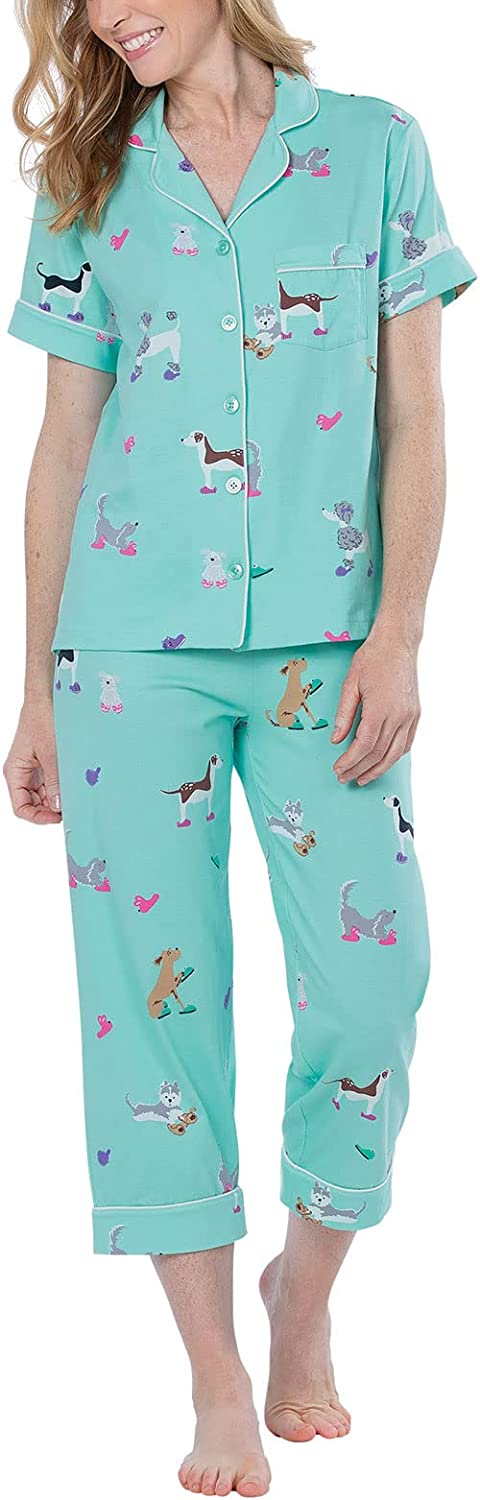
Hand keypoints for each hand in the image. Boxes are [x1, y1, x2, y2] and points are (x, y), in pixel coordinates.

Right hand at [3, 697, 61, 822]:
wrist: (46, 698)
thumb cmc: (41, 719)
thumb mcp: (50, 752)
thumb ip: (54, 781)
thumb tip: (58, 806)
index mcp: (14, 772)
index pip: (21, 807)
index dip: (37, 817)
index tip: (57, 818)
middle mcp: (21, 774)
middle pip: (32, 804)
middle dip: (49, 810)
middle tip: (71, 810)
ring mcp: (32, 770)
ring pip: (43, 796)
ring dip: (57, 800)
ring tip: (74, 798)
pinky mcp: (43, 764)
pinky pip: (50, 784)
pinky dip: (61, 788)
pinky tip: (73, 787)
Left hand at [331, 627, 420, 785]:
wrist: (397, 644)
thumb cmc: (373, 658)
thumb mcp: (350, 683)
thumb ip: (344, 714)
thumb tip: (336, 739)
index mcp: (380, 708)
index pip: (364, 745)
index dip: (350, 760)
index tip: (338, 768)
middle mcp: (398, 715)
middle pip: (378, 753)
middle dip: (359, 769)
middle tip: (344, 777)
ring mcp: (410, 716)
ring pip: (395, 753)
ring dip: (378, 769)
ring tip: (362, 778)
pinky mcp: (415, 714)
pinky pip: (406, 743)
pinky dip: (394, 756)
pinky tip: (383, 762)